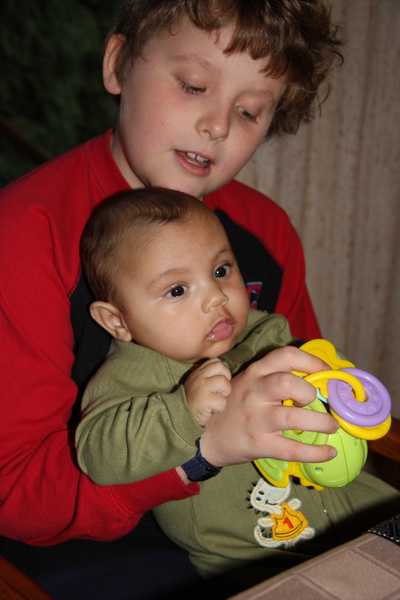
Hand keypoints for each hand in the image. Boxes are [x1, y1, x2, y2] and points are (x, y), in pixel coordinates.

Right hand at [185, 358, 230, 426]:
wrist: (181, 416)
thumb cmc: (194, 401)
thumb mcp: (198, 382)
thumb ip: (208, 374)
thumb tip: (226, 369)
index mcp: (198, 372)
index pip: (216, 361)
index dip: (222, 371)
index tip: (218, 383)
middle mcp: (199, 377)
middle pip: (222, 368)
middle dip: (226, 381)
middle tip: (220, 392)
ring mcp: (201, 388)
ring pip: (224, 383)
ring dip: (224, 395)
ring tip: (216, 401)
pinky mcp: (204, 401)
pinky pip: (222, 401)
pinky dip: (219, 408)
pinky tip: (212, 409)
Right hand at [199, 346, 337, 466]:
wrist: (205, 435)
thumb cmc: (233, 406)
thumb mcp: (248, 382)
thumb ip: (273, 376)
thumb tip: (317, 377)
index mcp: (255, 373)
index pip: (285, 356)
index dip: (311, 361)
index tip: (326, 371)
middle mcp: (255, 392)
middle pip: (287, 383)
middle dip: (309, 390)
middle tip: (314, 400)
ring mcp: (257, 420)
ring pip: (293, 418)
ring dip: (320, 422)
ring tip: (332, 426)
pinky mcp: (259, 444)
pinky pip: (292, 449)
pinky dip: (315, 452)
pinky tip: (329, 451)